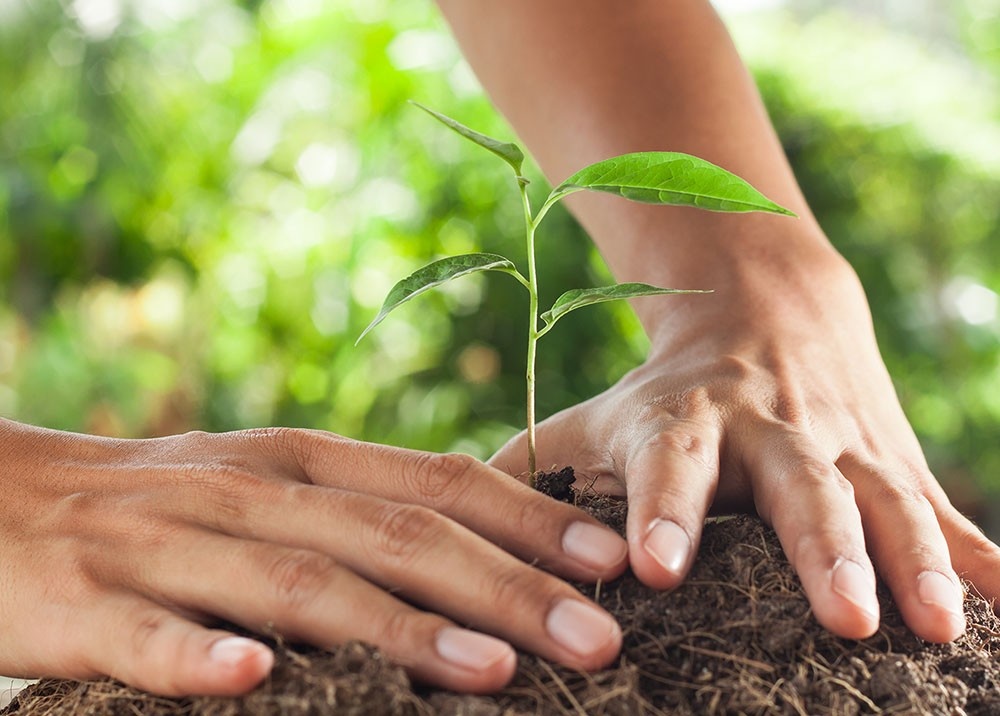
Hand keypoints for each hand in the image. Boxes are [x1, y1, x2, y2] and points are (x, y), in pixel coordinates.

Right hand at [0, 420, 626, 695]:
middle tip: (599, 637)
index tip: (609, 563)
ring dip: (400, 630)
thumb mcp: (265, 483)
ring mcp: (169, 548)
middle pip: (396, 537)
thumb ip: (356, 503)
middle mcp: (250, 494)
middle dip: (507, 588)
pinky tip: (256, 679)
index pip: (435, 482)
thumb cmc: (157, 500)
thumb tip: (471, 532)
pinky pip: (151, 637)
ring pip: (299, 586)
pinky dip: (202, 656)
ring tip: (492, 673)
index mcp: (299, 463)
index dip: (528, 521)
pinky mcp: (87, 606)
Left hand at [492, 257, 999, 642]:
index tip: (653, 571)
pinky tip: (999, 606)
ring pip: (885, 496)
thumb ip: (527, 470)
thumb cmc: (664, 391)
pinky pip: (940, 506)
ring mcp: (840, 439)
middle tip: (844, 619)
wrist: (764, 306)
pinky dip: (976, 554)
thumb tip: (446, 534)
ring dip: (915, 558)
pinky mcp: (891, 455)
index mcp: (682, 419)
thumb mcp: (595, 416)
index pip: (667, 461)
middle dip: (822, 547)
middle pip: (797, 484)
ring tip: (940, 625)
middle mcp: (767, 426)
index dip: (663, 510)